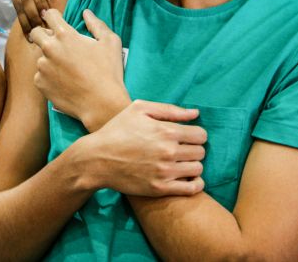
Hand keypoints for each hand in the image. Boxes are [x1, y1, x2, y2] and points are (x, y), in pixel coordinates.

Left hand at [29, 8, 127, 130]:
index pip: (50, 15)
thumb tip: (86, 13)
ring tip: (67, 69)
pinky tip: (64, 82)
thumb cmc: (108, 71)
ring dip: (49, 59)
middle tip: (57, 43)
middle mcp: (49, 48)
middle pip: (36, 33)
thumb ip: (96, 24)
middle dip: (43, 34)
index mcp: (64, 35)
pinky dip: (49, 77)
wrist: (101, 104)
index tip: (58, 22)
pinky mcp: (40, 83)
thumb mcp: (110, 42)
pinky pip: (41, 75)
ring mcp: (42, 67)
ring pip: (40, 57)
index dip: (54, 17)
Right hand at [74, 100, 206, 196]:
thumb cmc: (117, 130)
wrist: (97, 159)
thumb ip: (169, 110)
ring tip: (181, 163)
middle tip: (181, 150)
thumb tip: (196, 114)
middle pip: (201, 152)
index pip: (201, 135)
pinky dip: (195, 183)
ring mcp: (165, 171)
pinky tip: (186, 178)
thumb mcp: (138, 109)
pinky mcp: (160, 188)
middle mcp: (169, 152)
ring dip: (192, 165)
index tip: (185, 137)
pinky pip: (192, 188)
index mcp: (166, 131)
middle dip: (193, 149)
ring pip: (198, 169)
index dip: (195, 135)